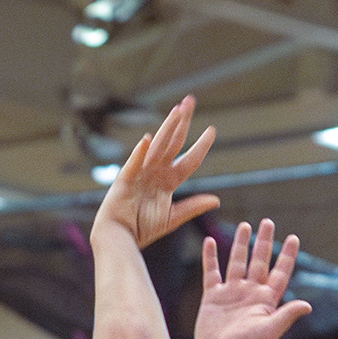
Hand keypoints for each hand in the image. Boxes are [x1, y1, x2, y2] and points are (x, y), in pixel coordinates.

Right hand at [94, 96, 217, 252]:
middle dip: (182, 122)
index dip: (201, 145)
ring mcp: (140, 172)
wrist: (121, 237)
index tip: (212, 130)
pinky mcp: (124, 179)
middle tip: (190, 101)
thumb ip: (192, 207)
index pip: (189, 159)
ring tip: (176, 111)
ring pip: (157, 147)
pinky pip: (134, 164)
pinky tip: (147, 141)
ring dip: (166, 128)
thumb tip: (216, 200)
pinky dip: (140, 154)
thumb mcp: (172, 218)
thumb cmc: (143, 228)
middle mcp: (156, 172)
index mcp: (168, 181)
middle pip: (172, 143)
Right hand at [196, 217, 310, 338]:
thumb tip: (308, 305)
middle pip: (259, 261)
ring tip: (245, 226)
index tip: (293, 238)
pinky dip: (211, 257)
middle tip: (268, 222)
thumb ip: (287, 315)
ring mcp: (232, 293)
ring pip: (237, 262)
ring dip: (241, 244)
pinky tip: (211, 242)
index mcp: (266, 300)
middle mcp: (250, 293)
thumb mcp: (271, 330)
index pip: (280, 272)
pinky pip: (212, 272)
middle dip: (264, 242)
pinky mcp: (213, 297)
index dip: (287, 255)